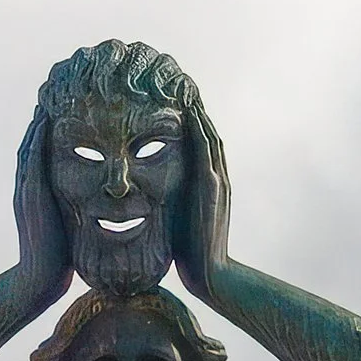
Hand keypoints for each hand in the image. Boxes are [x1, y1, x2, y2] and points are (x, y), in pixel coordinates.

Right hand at [13, 108, 71, 308]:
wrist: (40, 281)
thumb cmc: (62, 260)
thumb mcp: (72, 226)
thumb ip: (78, 208)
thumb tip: (100, 201)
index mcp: (38, 189)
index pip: (45, 148)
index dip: (56, 126)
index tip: (74, 106)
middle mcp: (28, 183)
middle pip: (36, 137)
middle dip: (47, 113)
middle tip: (61, 88)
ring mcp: (26, 186)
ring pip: (32, 140)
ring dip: (43, 115)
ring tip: (56, 92)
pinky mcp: (31, 191)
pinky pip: (34, 153)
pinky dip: (41, 131)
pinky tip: (51, 114)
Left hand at [170, 102, 232, 298]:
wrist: (210, 276)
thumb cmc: (189, 254)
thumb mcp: (176, 220)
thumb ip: (168, 203)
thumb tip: (144, 196)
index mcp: (207, 184)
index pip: (198, 144)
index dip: (187, 122)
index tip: (169, 102)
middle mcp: (216, 177)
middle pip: (206, 132)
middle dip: (193, 109)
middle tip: (178, 84)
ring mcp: (216, 181)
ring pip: (208, 135)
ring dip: (197, 111)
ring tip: (183, 88)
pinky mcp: (212, 188)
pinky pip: (206, 149)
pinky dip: (199, 128)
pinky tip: (188, 111)